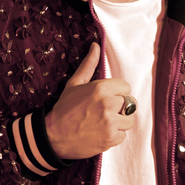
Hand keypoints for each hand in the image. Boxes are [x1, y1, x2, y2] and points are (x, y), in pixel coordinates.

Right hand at [45, 42, 134, 159]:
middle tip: (105, 111)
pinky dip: (114, 135)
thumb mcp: (75, 83)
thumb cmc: (65, 108)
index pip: (126, 87)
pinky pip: (123, 135)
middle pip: (130, 103)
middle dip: (120, 107)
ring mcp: (110, 123)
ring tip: (105, 121)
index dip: (117, 93)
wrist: (54, 135)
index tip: (108, 97)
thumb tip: (96, 46)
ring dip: (120, 122)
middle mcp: (108, 104)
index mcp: (101, 88)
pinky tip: (102, 132)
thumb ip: (89, 65)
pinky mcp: (111, 139)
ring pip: (129, 120)